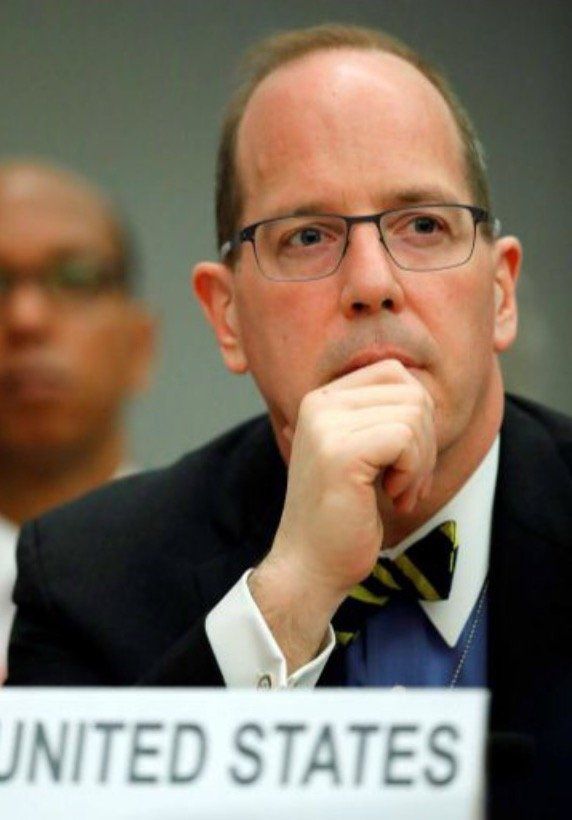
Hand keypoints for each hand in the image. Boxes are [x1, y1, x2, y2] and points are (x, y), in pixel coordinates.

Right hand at [249, 359, 435, 670]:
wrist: (311, 565)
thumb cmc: (343, 515)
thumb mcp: (361, 451)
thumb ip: (381, 416)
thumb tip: (424, 393)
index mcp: (322, 399)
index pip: (394, 373)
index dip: (415, 416)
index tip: (404, 460)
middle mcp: (319, 404)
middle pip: (411, 392)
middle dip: (425, 440)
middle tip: (408, 482)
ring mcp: (326, 426)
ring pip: (414, 413)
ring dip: (421, 461)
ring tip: (399, 491)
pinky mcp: (340, 452)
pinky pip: (406, 438)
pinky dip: (413, 472)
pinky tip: (393, 496)